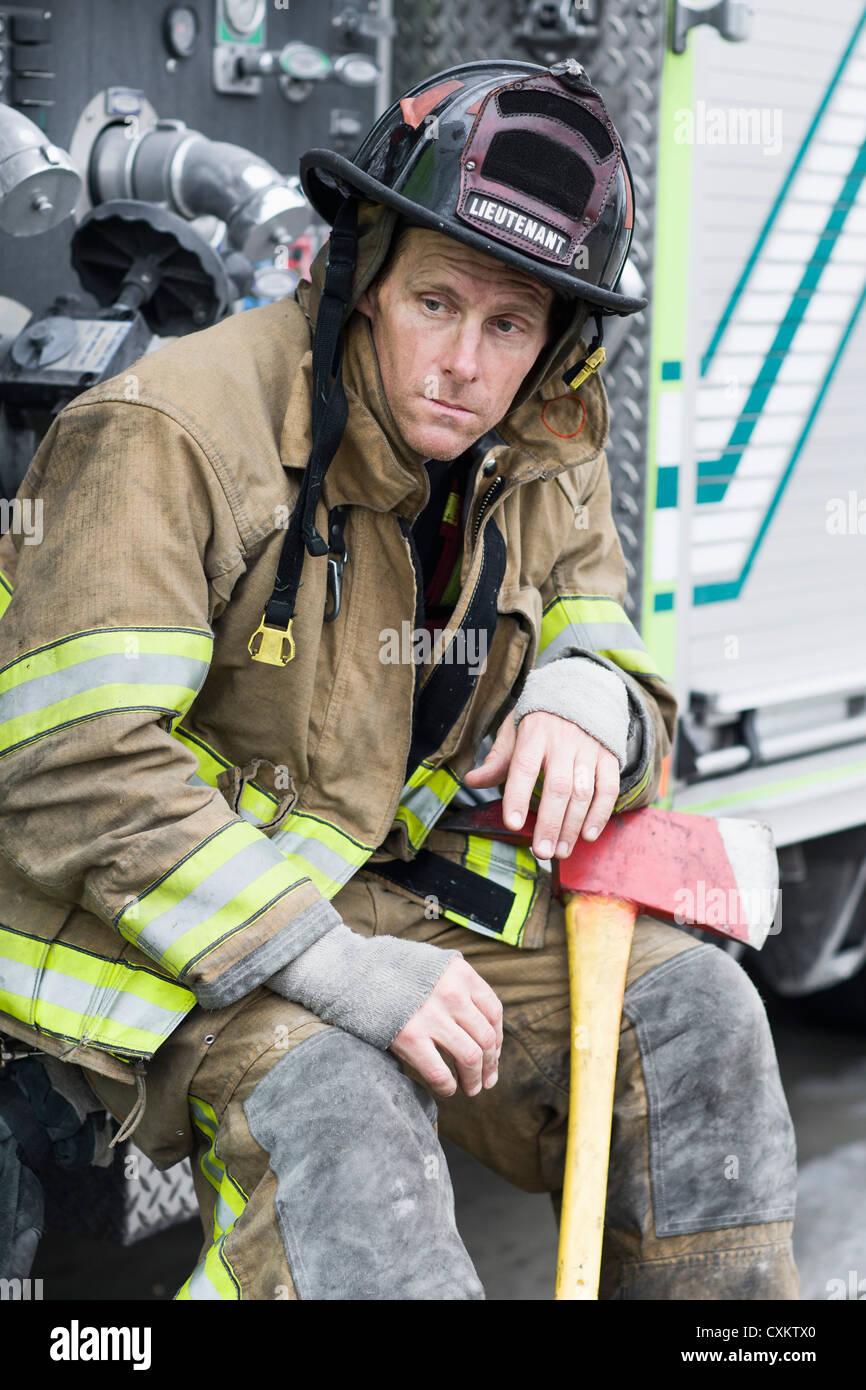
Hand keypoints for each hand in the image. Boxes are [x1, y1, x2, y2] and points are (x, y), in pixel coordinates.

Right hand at [388, 955, 502, 1098]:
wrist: (356, 971)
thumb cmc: (397, 972)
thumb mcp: (434, 966)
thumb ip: (459, 986)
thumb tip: (483, 1027)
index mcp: (460, 973)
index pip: (494, 1011)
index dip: (498, 1038)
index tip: (493, 1054)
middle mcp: (451, 993)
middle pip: (486, 1037)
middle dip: (490, 1065)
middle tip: (487, 1080)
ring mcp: (431, 1016)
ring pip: (470, 1057)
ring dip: (474, 1079)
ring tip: (471, 1088)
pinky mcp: (410, 1037)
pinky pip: (440, 1073)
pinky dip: (448, 1086)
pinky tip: (447, 1089)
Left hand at [464, 710, 619, 860]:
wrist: (582, 690)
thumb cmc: (540, 719)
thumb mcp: (514, 729)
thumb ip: (497, 758)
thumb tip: (471, 781)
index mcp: (535, 732)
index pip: (524, 766)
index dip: (518, 796)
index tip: (513, 824)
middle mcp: (564, 740)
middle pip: (557, 786)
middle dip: (549, 823)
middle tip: (541, 852)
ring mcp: (589, 749)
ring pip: (583, 792)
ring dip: (572, 825)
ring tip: (560, 851)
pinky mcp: (609, 756)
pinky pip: (608, 788)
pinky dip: (600, 814)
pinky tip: (587, 835)